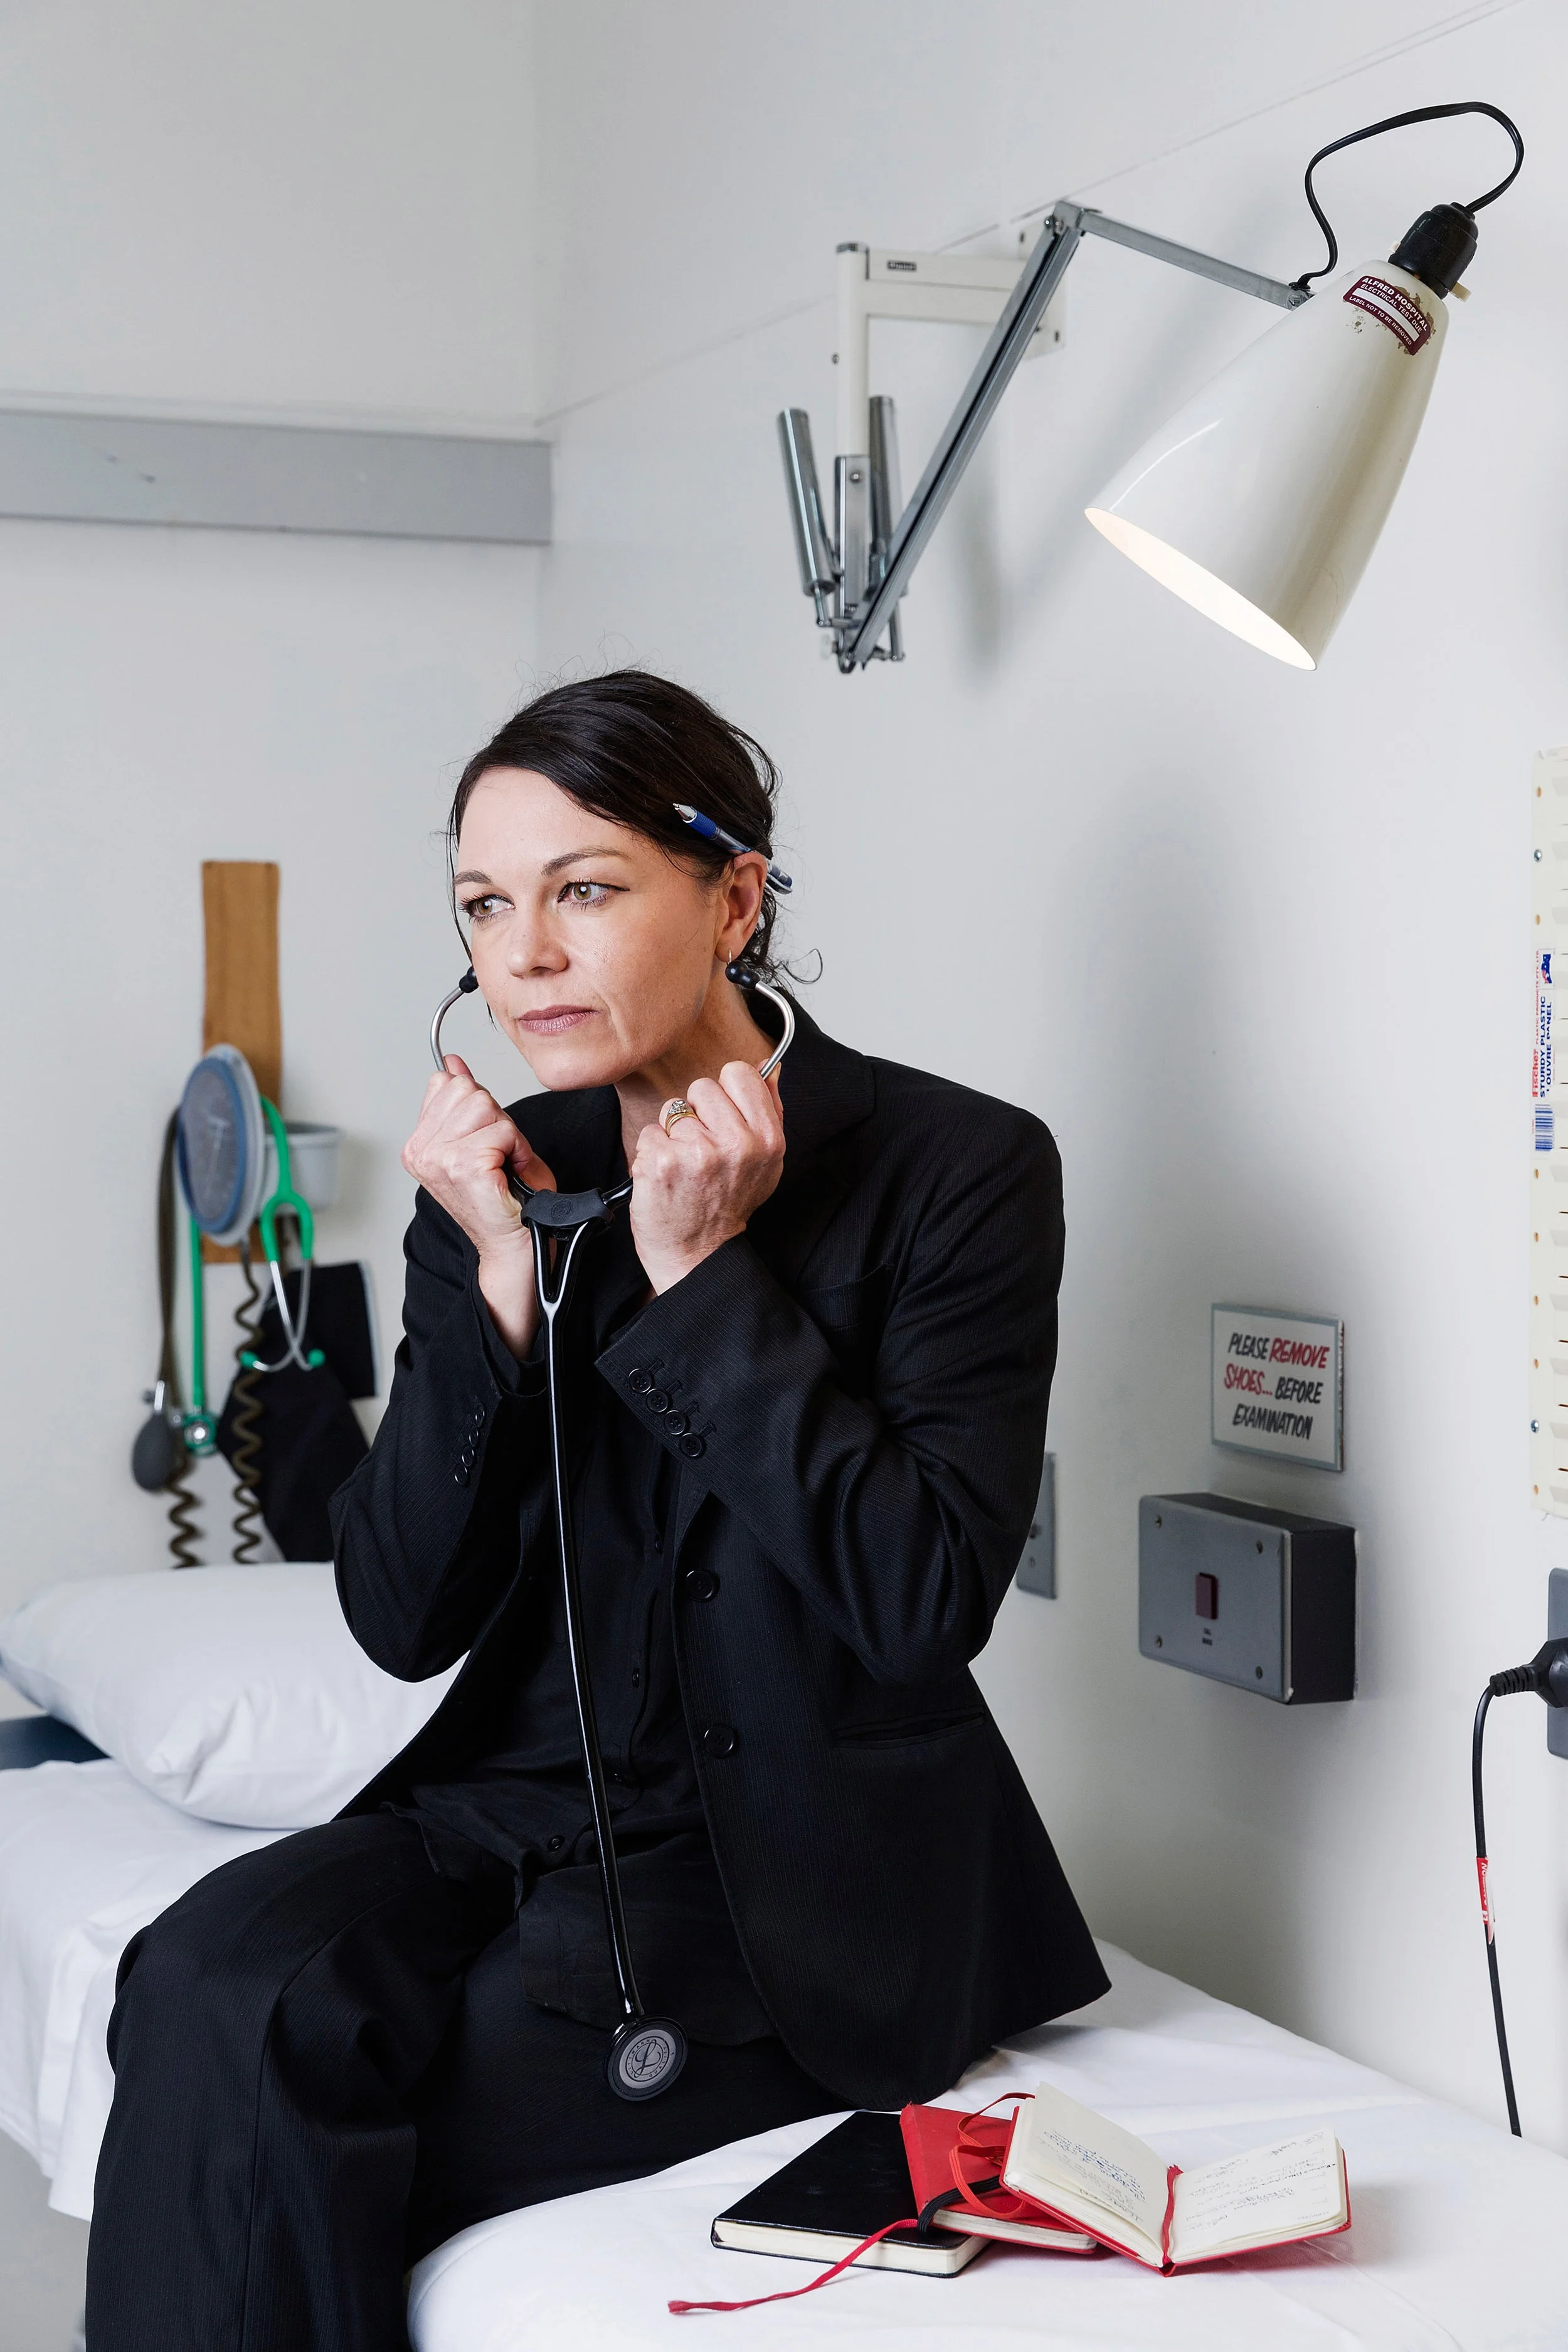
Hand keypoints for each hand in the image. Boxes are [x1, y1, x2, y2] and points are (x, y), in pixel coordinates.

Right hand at [402, 1057, 555, 1356]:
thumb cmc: (505, 1200)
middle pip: (467, 1090)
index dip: (477, 1107)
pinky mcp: (464, 1166)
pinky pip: (501, 1129)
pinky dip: (517, 1147)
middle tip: (499, 1156)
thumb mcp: (481, 1137)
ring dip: (507, 1134)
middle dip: (494, 1118)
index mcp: (417, 1143)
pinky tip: (509, 1172)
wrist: (514, 1246)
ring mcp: (438, 1158)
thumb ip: (464, 1100)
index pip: (446, 1083)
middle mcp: (420, 1151)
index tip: (484, 1140)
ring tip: (504, 1164)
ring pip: (485, 1106)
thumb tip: (452, 1063)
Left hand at [630, 1061, 783, 1293]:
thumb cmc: (729, 1204)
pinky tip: (667, 1176)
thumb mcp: (765, 1161)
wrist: (698, 1254)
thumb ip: (769, 1110)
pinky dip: (652, 1152)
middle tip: (703, 1150)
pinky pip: (650, 1131)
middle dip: (698, 1114)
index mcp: (767, 1138)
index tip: (723, 1117)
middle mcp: (737, 1144)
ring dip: (674, 1134)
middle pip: (702, 1087)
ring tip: (685, 1165)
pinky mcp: (662, 1162)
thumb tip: (768, 1067)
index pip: (739, 1073)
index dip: (726, 1092)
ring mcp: (697, 1152)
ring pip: (673, 1108)